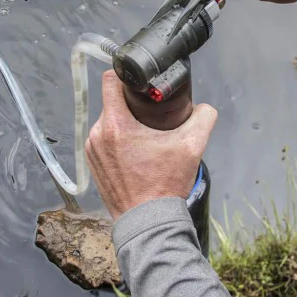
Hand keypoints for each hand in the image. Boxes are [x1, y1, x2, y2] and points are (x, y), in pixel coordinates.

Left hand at [86, 71, 217, 220]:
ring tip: (145, 136)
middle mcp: (97, 134)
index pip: (110, 80)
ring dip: (124, 123)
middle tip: (151, 114)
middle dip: (131, 104)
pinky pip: (103, 140)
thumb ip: (203, 118)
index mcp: (116, 125)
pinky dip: (117, 141)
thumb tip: (205, 108)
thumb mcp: (192, 147)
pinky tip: (135, 152)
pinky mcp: (92, 164)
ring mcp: (92, 150)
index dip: (126, 75)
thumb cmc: (164, 186)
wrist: (148, 222)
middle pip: (112, 102)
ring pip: (108, 122)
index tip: (140, 80)